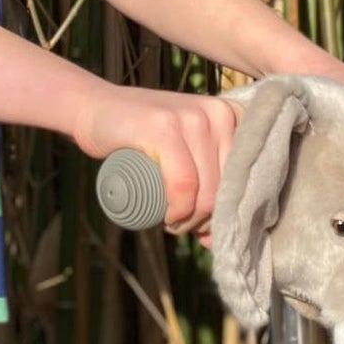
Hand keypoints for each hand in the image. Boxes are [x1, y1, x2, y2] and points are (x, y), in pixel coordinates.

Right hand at [73, 85, 240, 237]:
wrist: (95, 109)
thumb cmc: (141, 138)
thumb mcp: (185, 150)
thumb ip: (210, 176)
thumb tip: (225, 234)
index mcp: (231, 115)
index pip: (248, 178)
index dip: (231, 212)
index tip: (208, 230)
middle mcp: (219, 112)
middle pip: (228, 189)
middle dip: (207, 221)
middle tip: (182, 226)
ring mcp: (192, 117)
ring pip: (208, 192)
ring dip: (191, 221)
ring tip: (173, 223)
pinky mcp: (165, 128)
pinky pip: (185, 185)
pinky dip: (178, 211)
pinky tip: (168, 218)